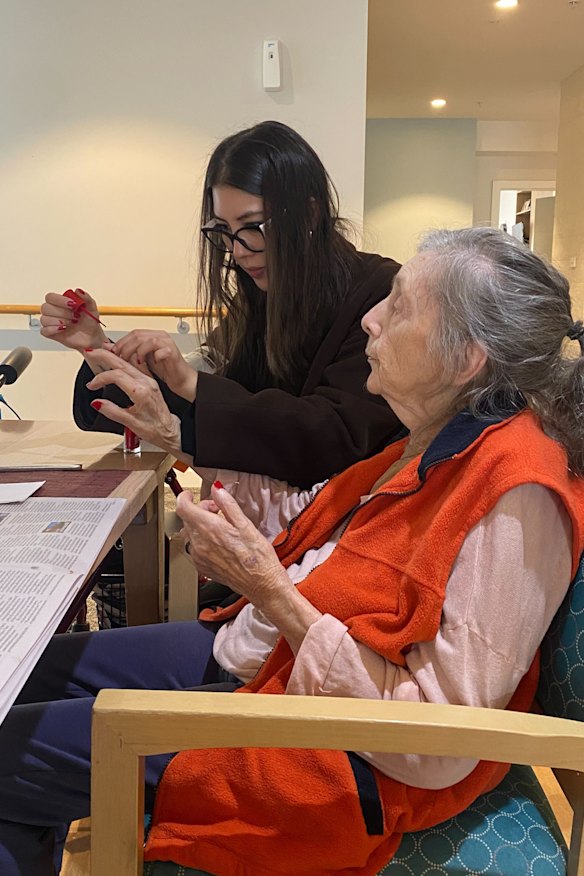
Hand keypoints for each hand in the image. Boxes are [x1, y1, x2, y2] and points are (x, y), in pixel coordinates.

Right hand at [40, 289, 106, 351]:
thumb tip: (78, 291)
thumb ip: (86, 298)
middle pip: (45, 307)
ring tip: (72, 323)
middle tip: (75, 316)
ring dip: (59, 321)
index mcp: (60, 303)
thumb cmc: (89, 321)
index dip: (59, 300)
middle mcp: (54, 311)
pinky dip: (53, 330)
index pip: (50, 297)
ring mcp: (51, 322)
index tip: (72, 304)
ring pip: (44, 319)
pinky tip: (63, 329)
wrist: (92, 336)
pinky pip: (44, 331)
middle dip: (62, 312)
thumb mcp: (91, 308)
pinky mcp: (51, 333)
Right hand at [83, 348, 184, 456]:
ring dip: (114, 355)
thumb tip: (97, 403)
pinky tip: (118, 356)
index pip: (117, 376)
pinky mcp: (150, 382)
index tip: (92, 385)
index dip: (101, 378)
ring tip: (102, 350)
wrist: (169, 430)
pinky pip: (136, 366)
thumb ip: (112, 411)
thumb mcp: (131, 424)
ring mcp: (149, 381)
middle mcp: (146, 383)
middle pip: (123, 363)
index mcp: (141, 392)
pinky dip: (124, 359)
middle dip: (105, 355)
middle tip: (91, 351)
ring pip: (129, 362)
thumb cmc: (155, 429)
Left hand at [107, 330, 197, 400]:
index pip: (133, 333)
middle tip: (122, 359)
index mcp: (152, 336)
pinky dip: (154, 357)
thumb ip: (127, 353)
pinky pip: (161, 350)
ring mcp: (168, 343)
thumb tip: (108, 347)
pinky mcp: (173, 352)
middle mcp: (160, 337)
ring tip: (137, 362)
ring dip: (138, 352)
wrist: (182, 381)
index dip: (121, 342)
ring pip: (148, 340)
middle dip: (126, 347)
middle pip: (138, 335)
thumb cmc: (165, 371)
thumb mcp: (141, 361)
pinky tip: (152, 364)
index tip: (113, 353)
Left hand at [176, 486, 289, 608]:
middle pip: (187, 519)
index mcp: (210, 529)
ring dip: (200, 526)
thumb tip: (217, 490)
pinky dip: (202, 540)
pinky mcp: (202, 567)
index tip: (191, 496)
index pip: (183, 508)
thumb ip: (227, 504)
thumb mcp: (245, 524)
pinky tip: (218, 542)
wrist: (261, 584)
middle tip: (217, 510)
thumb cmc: (258, 557)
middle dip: (199, 510)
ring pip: (190, 534)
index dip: (184, 497)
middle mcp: (200, 544)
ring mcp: (199, 557)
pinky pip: (194, 548)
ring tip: (219, 527)